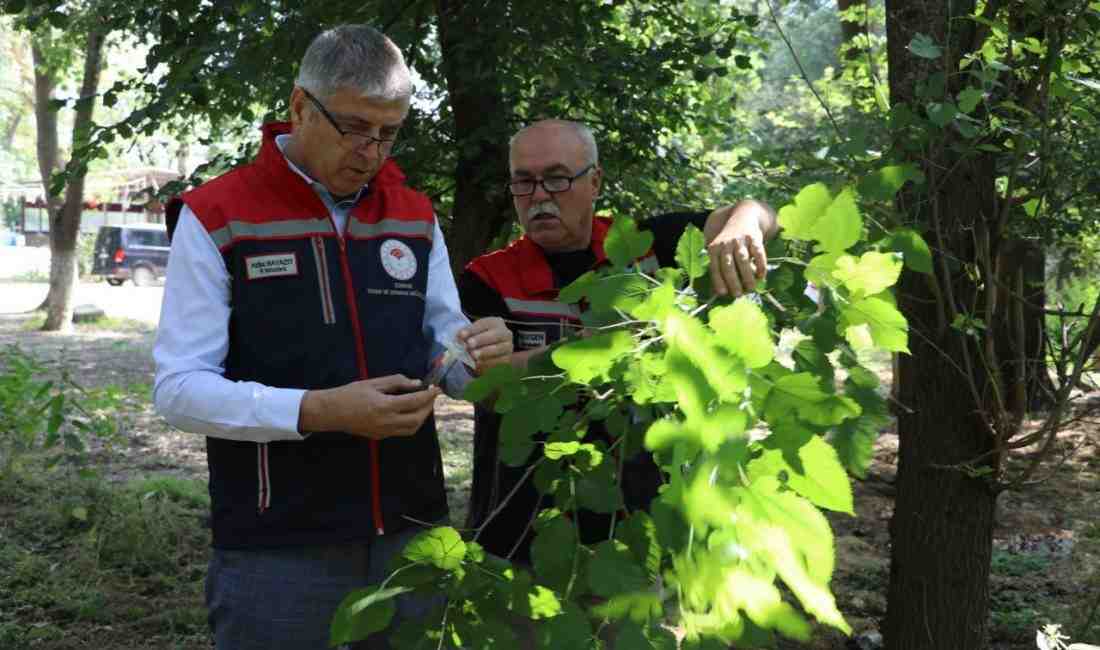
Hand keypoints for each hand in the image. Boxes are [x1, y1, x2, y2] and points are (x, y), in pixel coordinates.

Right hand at [299, 374, 439, 438]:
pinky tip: (410, 412)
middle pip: (417, 419)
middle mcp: (387, 422)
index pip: (415, 402)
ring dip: (422, 417)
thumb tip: (417, 383)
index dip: (428, 395)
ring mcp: (384, 432)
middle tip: (431, 396)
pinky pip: (402, 432)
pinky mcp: (380, 436)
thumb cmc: (350, 394)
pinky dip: (411, 423)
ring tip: (423, 405)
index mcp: (385, 406)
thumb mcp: (373, 383)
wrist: (331, 412)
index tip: (436, 388)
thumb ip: (396, 382)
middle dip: (428, 407)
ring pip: (412, 429)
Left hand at [457, 317, 512, 373]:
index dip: (472, 329)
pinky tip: (478, 364)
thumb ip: (466, 335)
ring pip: (498, 348)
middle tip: (469, 344)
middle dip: (480, 339)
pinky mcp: (507, 360)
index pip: (484, 323)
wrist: (488, 353)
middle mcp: (505, 333)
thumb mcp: (472, 335)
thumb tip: (459, 339)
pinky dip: (488, 363)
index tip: (461, 335)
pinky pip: (499, 361)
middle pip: (495, 335)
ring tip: (473, 355)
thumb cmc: (477, 341)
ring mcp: (508, 347)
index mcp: (495, 322)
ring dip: (484, 352)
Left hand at [703, 201, 772, 296]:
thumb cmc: (729, 242)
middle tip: (738, 295)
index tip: (723, 293)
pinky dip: (760, 265)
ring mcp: (740, 240)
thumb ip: (718, 267)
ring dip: (747, 276)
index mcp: (714, 248)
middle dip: (733, 282)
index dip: (718, 281)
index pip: (714, 267)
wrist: (743, 216)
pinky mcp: (754, 237)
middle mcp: (725, 243)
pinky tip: (762, 276)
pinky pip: (758, 252)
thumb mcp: (719, 250)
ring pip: (743, 260)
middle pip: (728, 265)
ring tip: (751, 288)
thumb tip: (718, 293)